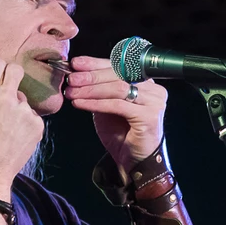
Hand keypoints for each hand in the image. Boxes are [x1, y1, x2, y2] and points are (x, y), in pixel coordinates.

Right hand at [0, 54, 44, 194]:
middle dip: (9, 75)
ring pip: (22, 96)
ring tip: (1, 123)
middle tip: (1, 91)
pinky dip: (22, 120)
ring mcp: (25, 111)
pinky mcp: (37, 125)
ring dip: (14, 103)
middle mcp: (8, 97)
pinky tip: (11, 133)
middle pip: (16, 70)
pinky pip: (30, 114)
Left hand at [63, 55, 167, 171]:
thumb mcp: (107, 106)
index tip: (76, 63)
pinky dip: (96, 103)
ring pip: (117, 88)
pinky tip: (80, 104)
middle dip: (91, 76)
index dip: (96, 63)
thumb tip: (77, 73)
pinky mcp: (149, 116)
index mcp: (145, 82)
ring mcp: (154, 102)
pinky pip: (117, 105)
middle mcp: (153, 89)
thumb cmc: (122, 134)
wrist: (134, 161)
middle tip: (71, 79)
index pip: (119, 66)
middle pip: (119, 74)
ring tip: (72, 92)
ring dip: (91, 89)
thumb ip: (99, 89)